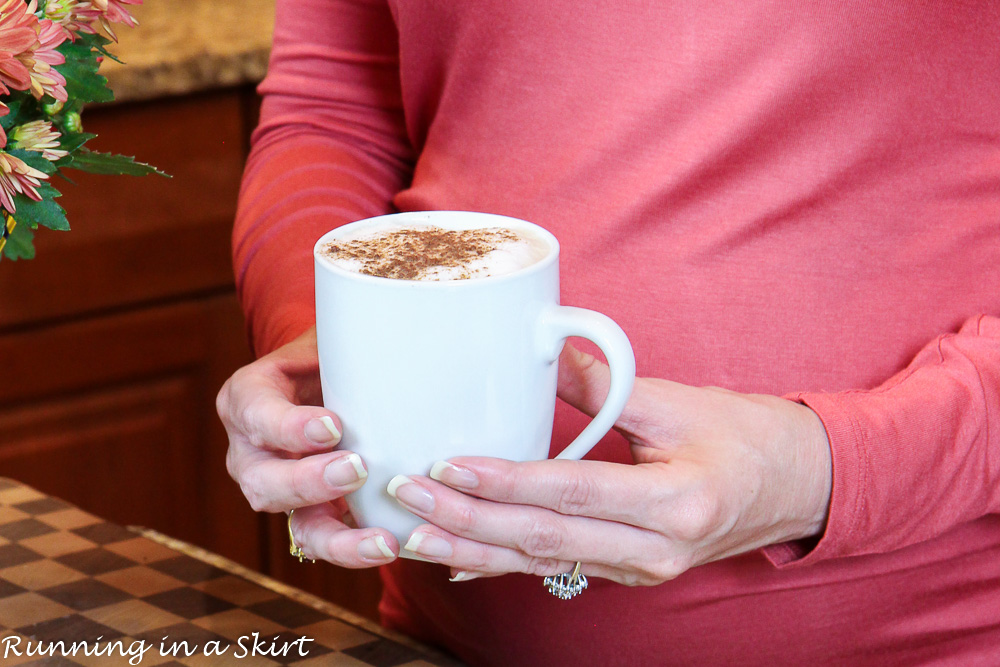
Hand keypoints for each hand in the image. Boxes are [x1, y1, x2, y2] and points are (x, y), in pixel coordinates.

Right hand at [216, 327, 398, 566]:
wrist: (331, 384)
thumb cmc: (334, 354)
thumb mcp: (331, 335)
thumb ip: (351, 328)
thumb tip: (403, 301)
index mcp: (247, 397)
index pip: (256, 412)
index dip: (289, 425)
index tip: (332, 426)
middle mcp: (251, 450)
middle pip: (264, 479)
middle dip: (308, 481)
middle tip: (355, 469)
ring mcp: (277, 489)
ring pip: (292, 523)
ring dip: (337, 537)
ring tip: (383, 539)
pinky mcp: (308, 516)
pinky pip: (323, 542)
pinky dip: (356, 550)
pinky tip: (392, 546)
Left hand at [386, 345, 832, 584]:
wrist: (797, 488)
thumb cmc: (747, 440)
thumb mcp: (679, 402)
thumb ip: (605, 383)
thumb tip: (543, 346)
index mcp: (676, 503)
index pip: (570, 495)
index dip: (504, 482)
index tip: (447, 465)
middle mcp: (655, 550)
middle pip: (544, 541)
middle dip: (468, 521)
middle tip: (408, 499)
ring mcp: (641, 570)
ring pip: (542, 565)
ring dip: (473, 550)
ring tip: (415, 536)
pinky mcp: (629, 572)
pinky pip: (557, 571)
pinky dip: (505, 564)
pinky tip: (459, 562)